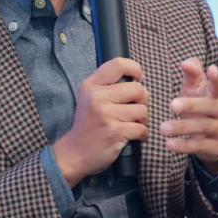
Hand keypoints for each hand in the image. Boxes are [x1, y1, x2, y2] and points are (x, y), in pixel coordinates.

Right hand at [53, 57, 148, 185]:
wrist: (74, 153)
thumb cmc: (87, 125)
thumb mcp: (90, 99)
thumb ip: (110, 87)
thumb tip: (141, 84)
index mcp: (91, 86)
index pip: (118, 64)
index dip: (135, 69)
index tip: (139, 79)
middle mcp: (97, 97)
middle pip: (137, 89)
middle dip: (142, 100)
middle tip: (136, 109)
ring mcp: (106, 115)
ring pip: (142, 110)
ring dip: (143, 119)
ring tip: (133, 124)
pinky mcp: (115, 132)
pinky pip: (142, 128)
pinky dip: (142, 134)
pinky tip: (135, 136)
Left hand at [161, 58, 217, 175]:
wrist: (216, 140)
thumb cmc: (201, 107)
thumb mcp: (196, 90)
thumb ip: (192, 74)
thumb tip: (186, 62)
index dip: (217, 77)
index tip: (211, 69)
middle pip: (210, 107)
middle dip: (192, 105)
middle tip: (172, 105)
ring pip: (204, 127)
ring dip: (182, 127)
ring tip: (163, 128)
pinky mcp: (215, 147)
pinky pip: (200, 146)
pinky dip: (184, 146)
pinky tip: (170, 144)